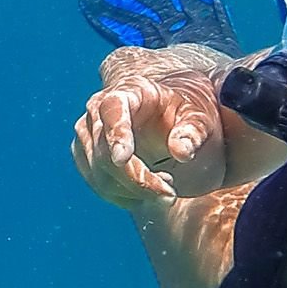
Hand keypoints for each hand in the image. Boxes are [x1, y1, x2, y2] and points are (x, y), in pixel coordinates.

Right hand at [73, 48, 229, 208]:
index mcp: (129, 91)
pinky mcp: (86, 157)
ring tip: (167, 190)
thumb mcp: (200, 117)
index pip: (113, 109)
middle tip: (170, 194)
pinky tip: (150, 194)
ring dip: (134, 192)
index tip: (123, 159)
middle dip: (136, 179)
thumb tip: (181, 152)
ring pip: (100, 175)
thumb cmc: (186, 114)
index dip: (116, 134)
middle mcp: (99, 110)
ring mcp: (88, 134)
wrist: (172, 119)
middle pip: (104, 152)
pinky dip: (125, 197)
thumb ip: (193, 131)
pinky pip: (99, 185)